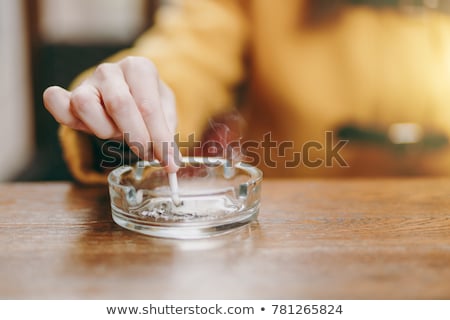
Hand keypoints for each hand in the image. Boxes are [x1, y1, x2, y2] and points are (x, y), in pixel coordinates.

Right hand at [43, 56, 178, 172]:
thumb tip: (172, 162)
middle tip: (146, 154)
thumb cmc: (147, 103)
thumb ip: (166, 134)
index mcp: (139, 68)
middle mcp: (111, 70)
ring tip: (118, 133)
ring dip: (104, 129)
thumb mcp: (165, 112)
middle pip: (119, 104)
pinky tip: (86, 126)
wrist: (127, 92)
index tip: (169, 163)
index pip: (149, 107)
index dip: (159, 139)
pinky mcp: (69, 95)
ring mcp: (87, 81)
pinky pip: (55, 101)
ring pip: (85, 105)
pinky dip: (65, 116)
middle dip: (136, 137)